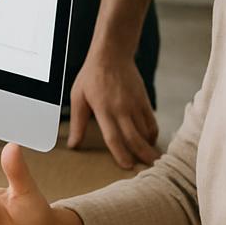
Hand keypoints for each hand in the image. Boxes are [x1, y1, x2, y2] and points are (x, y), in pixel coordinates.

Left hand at [68, 46, 158, 168]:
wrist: (112, 54)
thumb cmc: (92, 76)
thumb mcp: (78, 98)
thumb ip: (77, 123)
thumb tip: (73, 145)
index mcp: (103, 109)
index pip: (113, 137)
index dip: (120, 154)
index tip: (127, 167)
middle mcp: (121, 108)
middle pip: (134, 138)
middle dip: (142, 156)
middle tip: (147, 170)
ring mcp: (135, 104)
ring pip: (145, 131)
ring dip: (149, 147)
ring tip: (152, 161)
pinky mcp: (144, 100)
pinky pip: (151, 121)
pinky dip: (152, 133)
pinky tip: (149, 141)